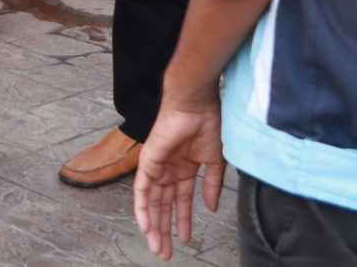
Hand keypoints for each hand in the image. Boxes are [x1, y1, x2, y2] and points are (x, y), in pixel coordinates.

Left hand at [134, 96, 226, 260]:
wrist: (197, 104)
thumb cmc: (208, 124)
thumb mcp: (215, 161)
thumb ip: (212, 185)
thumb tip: (212, 208)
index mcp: (184, 168)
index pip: (180, 201)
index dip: (183, 221)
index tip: (185, 241)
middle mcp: (167, 169)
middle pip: (163, 206)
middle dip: (164, 230)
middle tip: (165, 253)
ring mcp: (156, 166)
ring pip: (151, 202)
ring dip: (153, 226)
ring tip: (157, 247)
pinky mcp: (148, 161)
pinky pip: (141, 189)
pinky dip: (142, 208)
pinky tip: (145, 226)